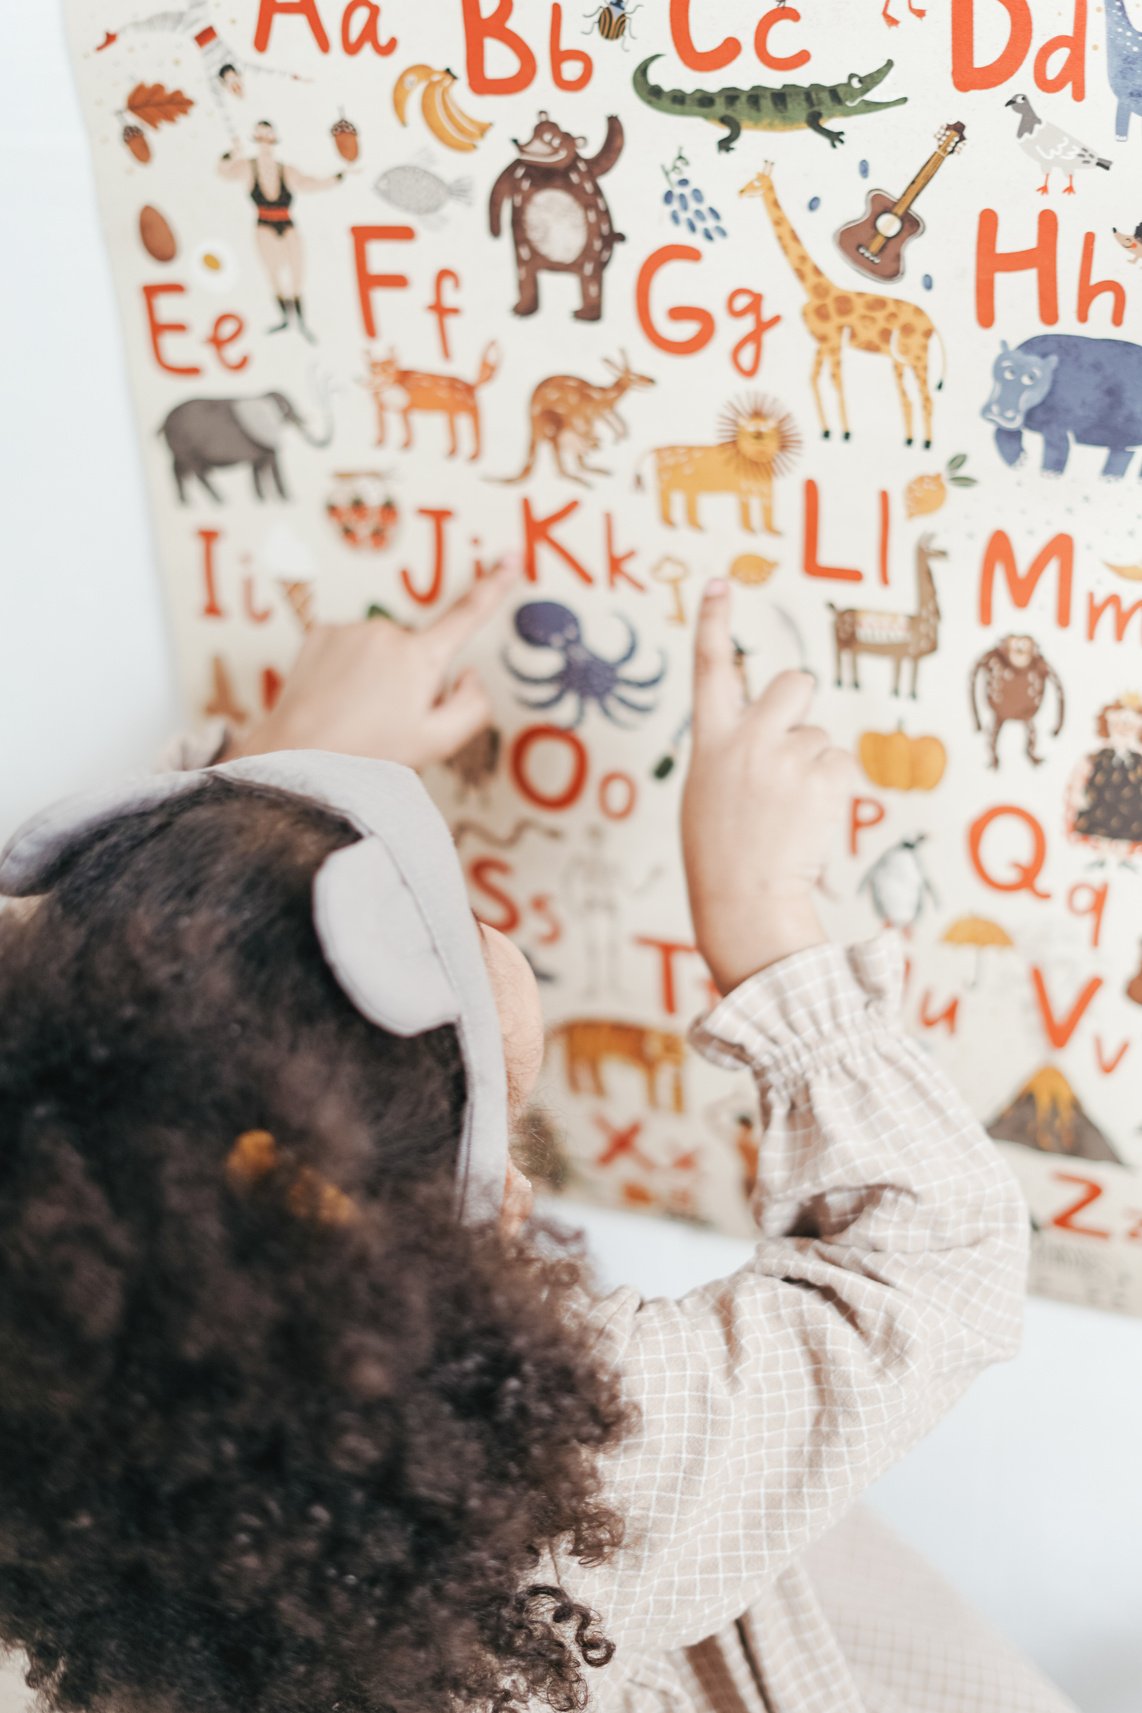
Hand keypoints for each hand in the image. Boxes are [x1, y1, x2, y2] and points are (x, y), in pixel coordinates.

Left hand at [220, 562, 519, 769]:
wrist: (297, 755)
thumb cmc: (368, 756)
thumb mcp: (437, 744)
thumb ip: (474, 707)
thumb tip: (470, 675)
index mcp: (421, 658)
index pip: (467, 616)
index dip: (494, 585)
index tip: (512, 557)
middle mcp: (387, 632)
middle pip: (418, 652)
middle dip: (413, 680)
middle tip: (390, 720)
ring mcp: (351, 629)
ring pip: (382, 650)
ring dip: (378, 676)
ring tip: (358, 714)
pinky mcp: (320, 633)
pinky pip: (351, 647)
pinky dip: (349, 668)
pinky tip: (337, 698)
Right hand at [680, 581, 858, 993]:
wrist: (743, 899)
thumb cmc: (721, 849)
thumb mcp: (708, 789)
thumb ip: (734, 749)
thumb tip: (780, 730)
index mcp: (709, 740)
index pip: (708, 667)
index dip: (712, 621)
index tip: (720, 584)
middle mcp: (746, 738)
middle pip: (794, 682)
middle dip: (802, 706)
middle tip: (790, 750)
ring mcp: (784, 757)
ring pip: (821, 738)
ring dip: (814, 768)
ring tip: (789, 812)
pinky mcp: (821, 779)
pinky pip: (841, 766)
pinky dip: (833, 790)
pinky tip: (810, 819)